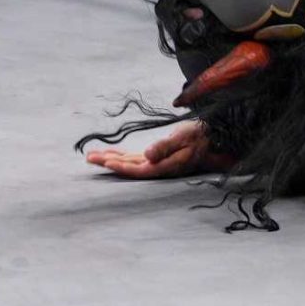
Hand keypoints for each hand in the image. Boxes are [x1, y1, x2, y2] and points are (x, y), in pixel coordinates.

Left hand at [85, 121, 217, 178]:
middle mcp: (159, 167)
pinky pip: (136, 158)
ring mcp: (157, 162)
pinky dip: (122, 155)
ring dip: (112, 159)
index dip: (122, 167)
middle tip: (90, 158)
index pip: (139, 169)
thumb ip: (166, 147)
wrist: (214, 137)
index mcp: (165, 166)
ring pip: (130, 163)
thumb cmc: (200, 136)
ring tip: (93, 157)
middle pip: (130, 167)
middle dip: (109, 163)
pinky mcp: (158, 156)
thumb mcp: (184, 138)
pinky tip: (112, 154)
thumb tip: (148, 156)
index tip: (107, 161)